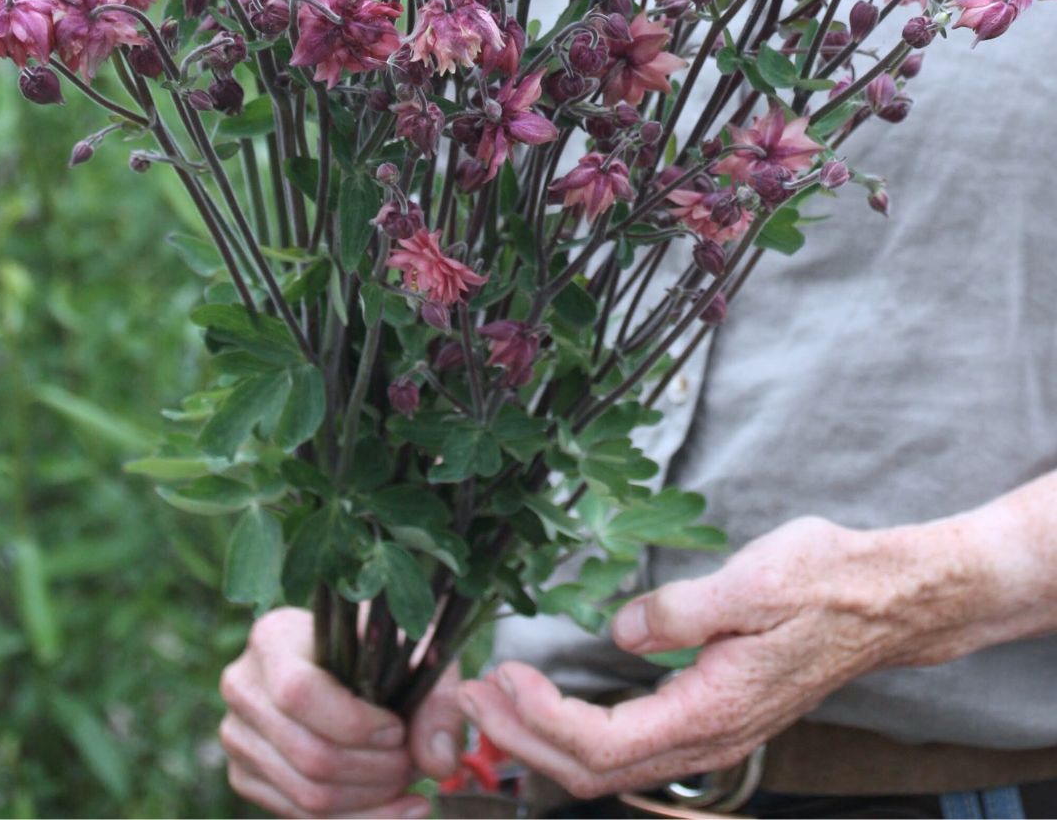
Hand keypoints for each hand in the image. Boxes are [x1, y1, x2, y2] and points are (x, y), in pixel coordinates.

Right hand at [220, 607, 463, 817]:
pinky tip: (391, 806)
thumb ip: (435, 700)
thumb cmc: (377, 646)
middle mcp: (243, 686)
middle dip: (376, 772)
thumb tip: (440, 763)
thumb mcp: (412, 650)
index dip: (355, 724)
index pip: (301, 694)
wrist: (344, 658)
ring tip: (408, 784)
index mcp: (273, 638)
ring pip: (308, 797)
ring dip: (371, 801)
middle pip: (310, 756)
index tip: (398, 730)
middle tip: (414, 765)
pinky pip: (300, 817)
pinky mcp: (245, 775)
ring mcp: (237, 736)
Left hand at [459, 514, 984, 799]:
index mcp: (713, 710)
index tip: (499, 678)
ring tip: (495, 698)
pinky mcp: (710, 716)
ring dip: (544, 737)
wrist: (882, 600)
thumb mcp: (752, 582)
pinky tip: (551, 704)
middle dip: (523, 739)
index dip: (540, 720)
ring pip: (610, 767)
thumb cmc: (824, 584)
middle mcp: (708, 738)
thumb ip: (680, 612)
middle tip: (470, 695)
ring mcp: (711, 733)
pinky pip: (631, 748)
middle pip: (595, 770)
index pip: (604, 743)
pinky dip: (577, 731)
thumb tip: (620, 629)